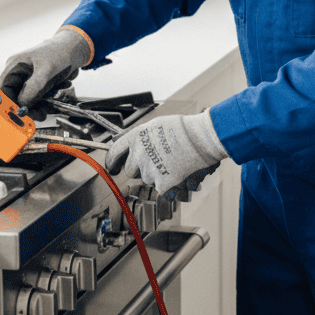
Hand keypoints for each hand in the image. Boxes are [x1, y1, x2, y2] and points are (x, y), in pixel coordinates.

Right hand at [0, 28, 91, 107]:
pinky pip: (39, 96)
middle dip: (30, 106)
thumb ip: (33, 88)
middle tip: (42, 114)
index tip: (22, 114)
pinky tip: (61, 86)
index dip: (11, 103)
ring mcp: (28, 78)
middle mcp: (19, 73)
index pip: (4, 90)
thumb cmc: (60, 53)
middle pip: (16, 97)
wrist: (76, 48)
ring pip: (29, 99)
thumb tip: (22, 105)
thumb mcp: (46, 71)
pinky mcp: (38, 83)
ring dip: (43, 101)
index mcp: (15, 66)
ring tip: (57, 91)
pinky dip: (49, 96)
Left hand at [105, 111, 227, 196]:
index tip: (113, 166)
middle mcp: (139, 155)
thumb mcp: (156, 125)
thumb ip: (142, 137)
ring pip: (148, 179)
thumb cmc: (183, 129)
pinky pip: (161, 188)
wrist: (201, 139)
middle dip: (141, 168)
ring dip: (156, 175)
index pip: (114, 152)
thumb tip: (135, 145)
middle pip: (131, 170)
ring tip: (172, 163)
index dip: (112, 161)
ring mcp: (149, 171)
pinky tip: (177, 172)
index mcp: (135, 138)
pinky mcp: (161, 184)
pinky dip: (169, 184)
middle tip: (156, 162)